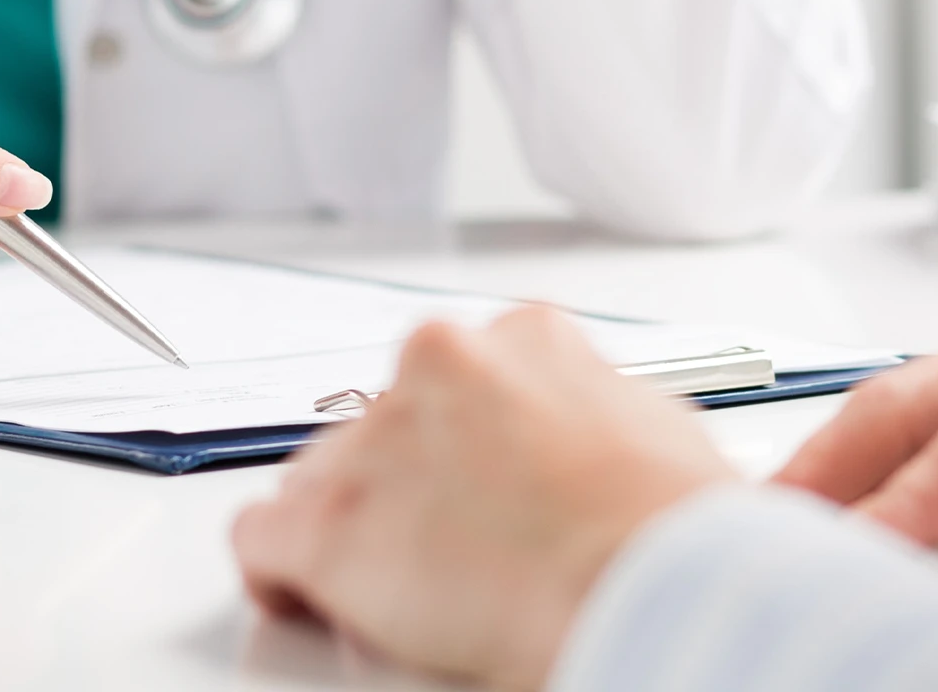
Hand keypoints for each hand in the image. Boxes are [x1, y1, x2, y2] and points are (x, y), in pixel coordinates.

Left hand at [233, 307, 736, 689]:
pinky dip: (283, 574)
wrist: (649, 584)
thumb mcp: (666, 432)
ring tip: (397, 590)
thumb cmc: (672, 532)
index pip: (462, 376)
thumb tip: (613, 440)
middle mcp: (442, 364)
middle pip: (387, 422)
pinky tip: (308, 600)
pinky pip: (265, 538)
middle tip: (447, 548)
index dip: (466, 445)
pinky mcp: (330, 521)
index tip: (478, 488)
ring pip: (325, 476)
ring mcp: (379, 440)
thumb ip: (609, 414)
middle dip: (407, 482)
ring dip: (354, 526)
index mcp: (529, 337)